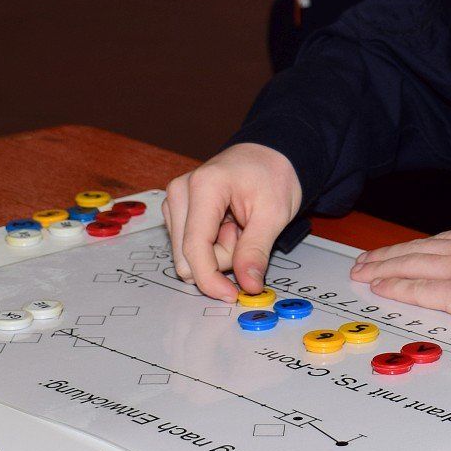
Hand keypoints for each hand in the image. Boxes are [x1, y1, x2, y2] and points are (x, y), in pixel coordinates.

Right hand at [164, 142, 305, 299]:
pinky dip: (213, 244)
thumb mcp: (274, 214)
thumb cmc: (273, 176)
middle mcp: (181, 191)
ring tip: (238, 224)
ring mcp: (176, 200)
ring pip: (188, 255)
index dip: (210, 279)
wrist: (270, 156)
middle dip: (221, 258)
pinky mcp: (177, 210)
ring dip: (218, 251)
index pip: (195, 247)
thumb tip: (247, 285)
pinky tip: (228, 224)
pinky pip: (190, 246)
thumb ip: (256, 251)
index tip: (231, 295)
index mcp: (204, 186)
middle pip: (188, 256)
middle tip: (245, 232)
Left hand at [348, 223, 450, 324]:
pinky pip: (419, 288)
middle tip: (365, 260)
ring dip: (383, 266)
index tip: (401, 251)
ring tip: (363, 270)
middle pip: (419, 248)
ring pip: (411, 263)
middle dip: (389, 254)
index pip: (443, 241)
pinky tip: (380, 285)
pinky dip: (396, 286)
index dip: (417, 247)